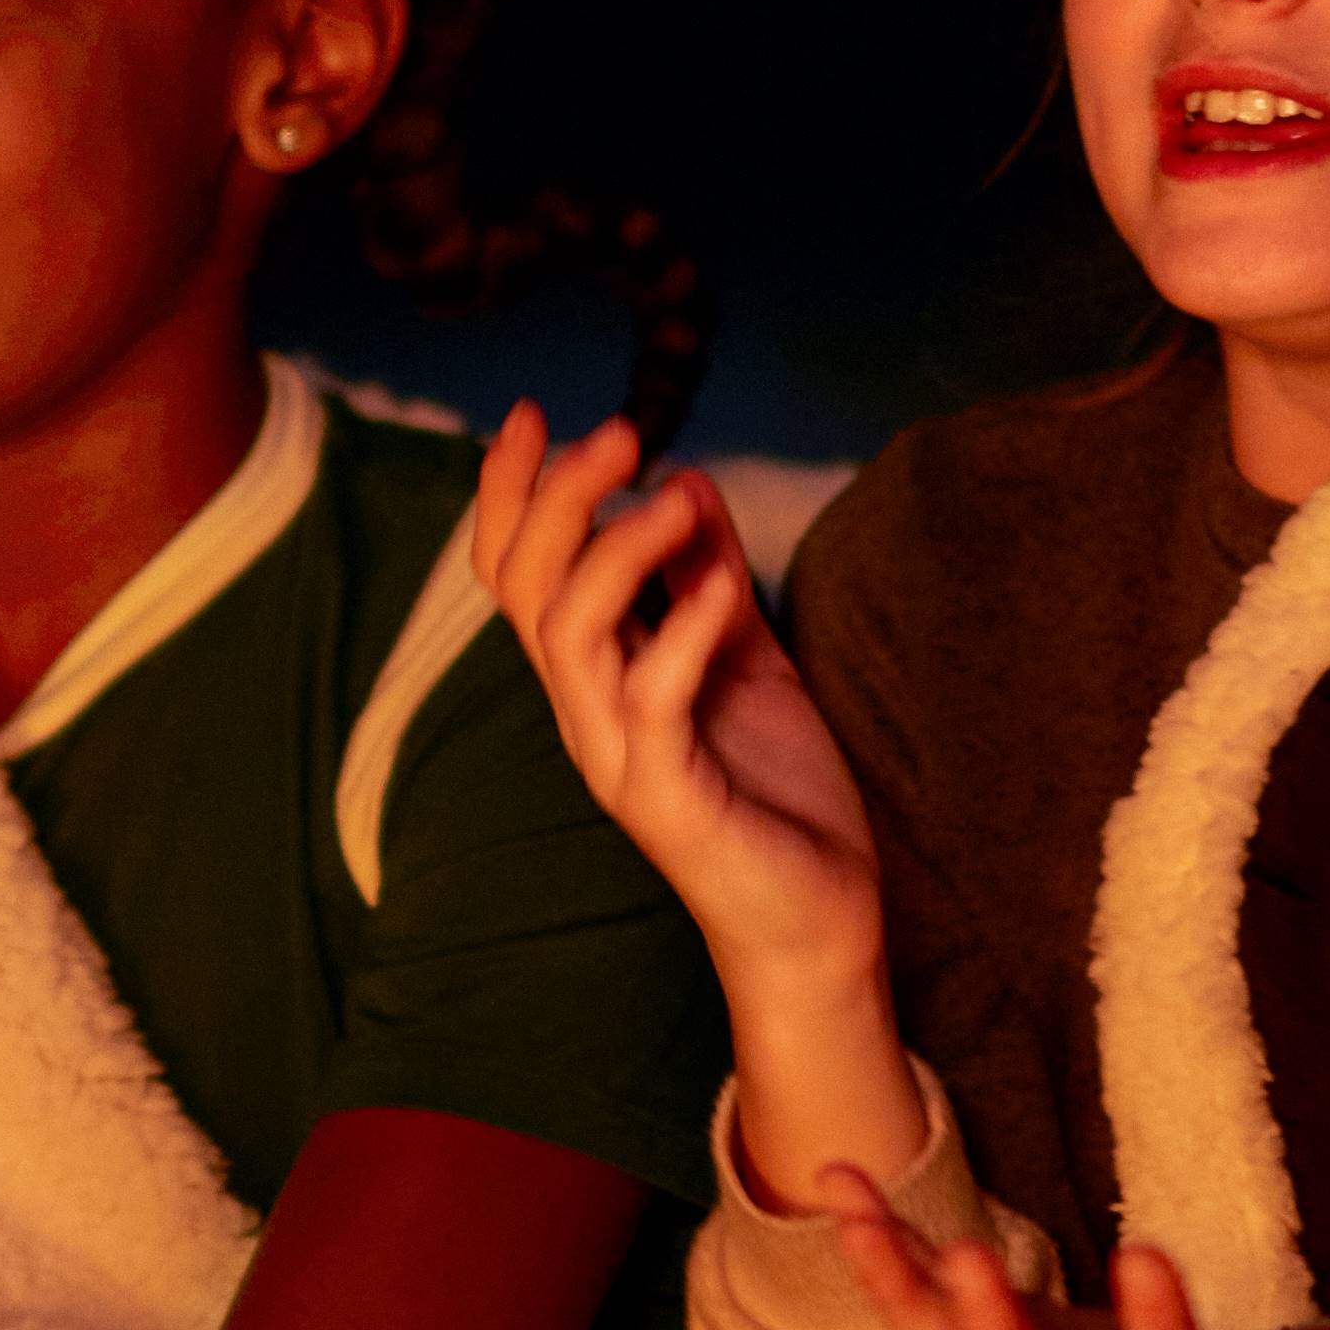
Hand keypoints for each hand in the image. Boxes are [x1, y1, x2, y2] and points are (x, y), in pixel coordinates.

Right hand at [471, 408, 881, 977]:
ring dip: (619, 551)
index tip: (533, 412)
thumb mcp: (745, 658)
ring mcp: (620, 757)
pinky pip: (652, 703)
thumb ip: (707, 578)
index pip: (515, 574)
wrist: (818, 917)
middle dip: (559, 499)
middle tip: (619, 431)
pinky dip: (683, 633)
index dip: (511, 494)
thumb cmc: (776, 794)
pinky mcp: (670, 799)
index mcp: (594, 678)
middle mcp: (587, 714)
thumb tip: (686, 481)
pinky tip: (726, 587)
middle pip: (526, 590)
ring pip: (567, 636)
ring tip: (679, 497)